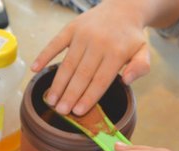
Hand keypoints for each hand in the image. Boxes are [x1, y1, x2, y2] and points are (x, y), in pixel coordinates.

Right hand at [31, 1, 151, 115]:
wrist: (123, 8)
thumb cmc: (130, 37)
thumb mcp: (144, 51)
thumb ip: (140, 67)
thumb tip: (127, 81)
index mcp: (116, 52)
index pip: (100, 80)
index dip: (88, 97)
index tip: (78, 112)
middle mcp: (98, 43)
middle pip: (82, 74)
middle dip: (70, 95)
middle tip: (61, 111)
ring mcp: (83, 34)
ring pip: (68, 63)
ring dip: (58, 83)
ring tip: (51, 100)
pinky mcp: (71, 28)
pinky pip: (55, 43)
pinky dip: (44, 55)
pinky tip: (35, 69)